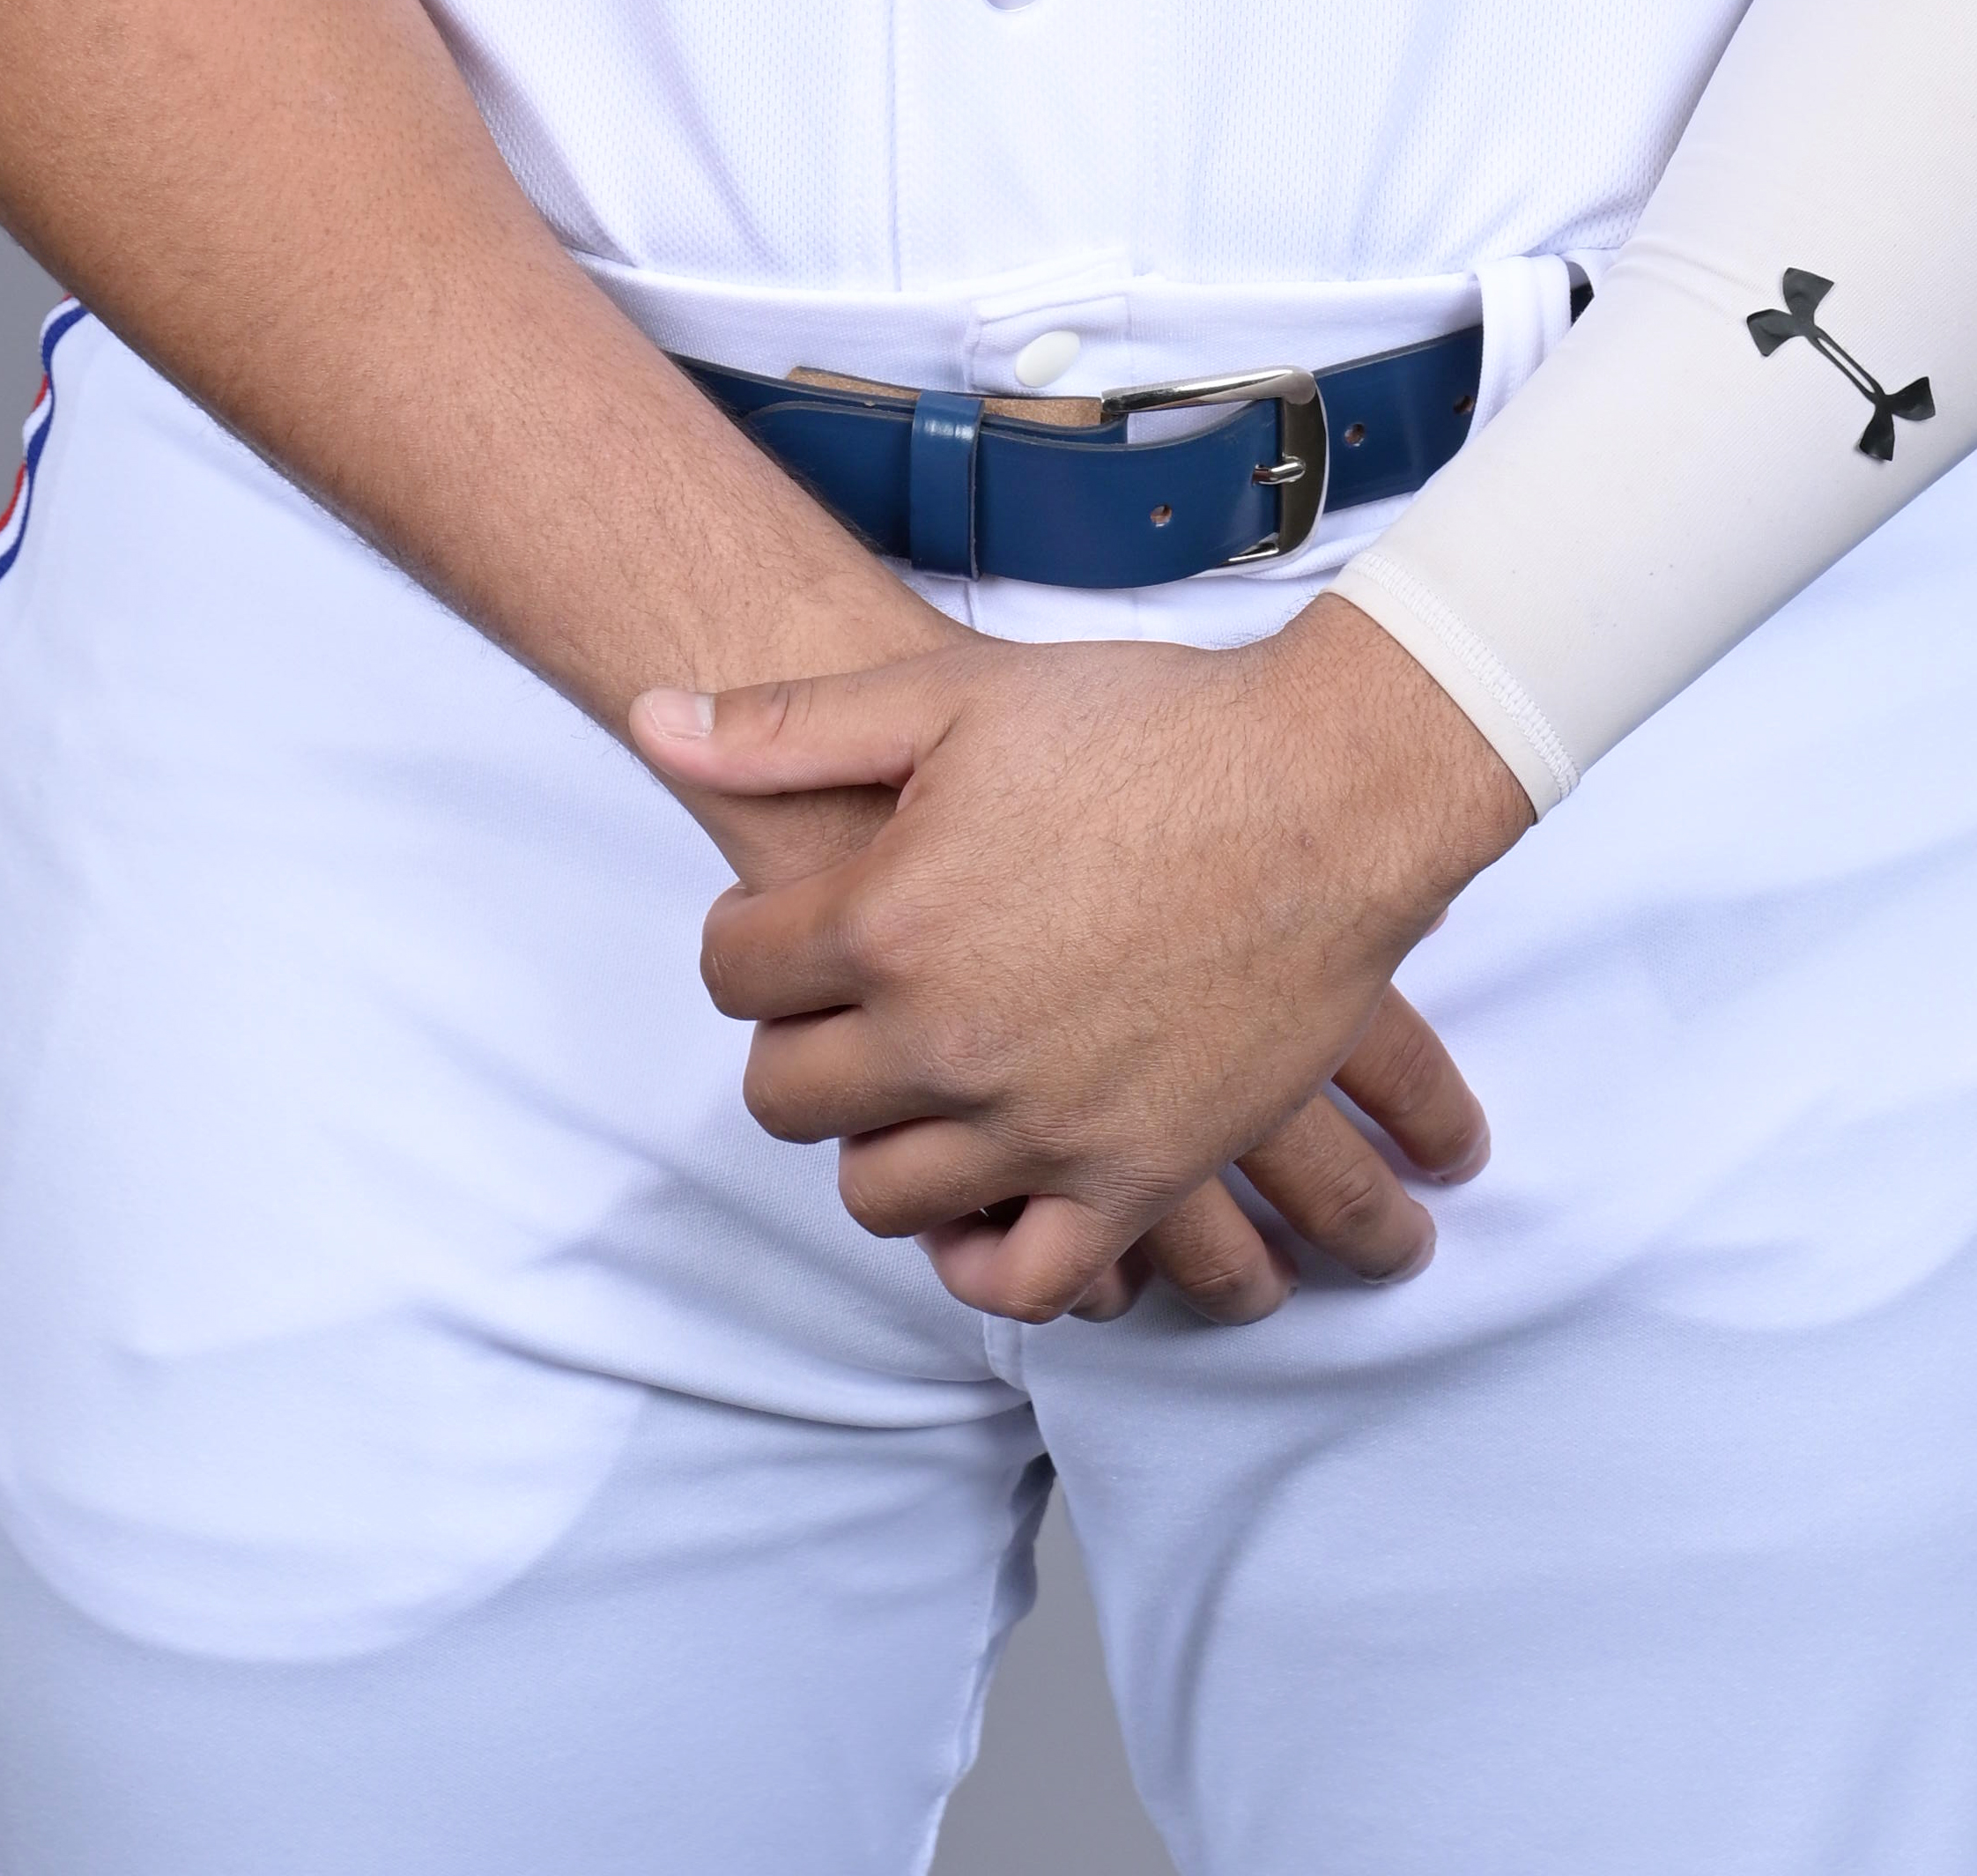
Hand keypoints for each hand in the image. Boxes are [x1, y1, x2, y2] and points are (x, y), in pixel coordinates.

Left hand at [629, 593, 1529, 1324]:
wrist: (1325, 789)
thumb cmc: (1147, 728)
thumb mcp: (953, 694)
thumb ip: (788, 723)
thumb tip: (650, 718)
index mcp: (886, 921)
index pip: (734, 974)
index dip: (749, 941)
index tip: (789, 925)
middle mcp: (944, 1042)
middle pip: (789, 1099)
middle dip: (801, 1045)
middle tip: (850, 1004)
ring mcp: (1038, 1125)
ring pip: (883, 1197)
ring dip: (880, 1144)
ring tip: (919, 1084)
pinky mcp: (1133, 1180)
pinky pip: (1020, 1282)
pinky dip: (984, 1257)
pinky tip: (986, 1197)